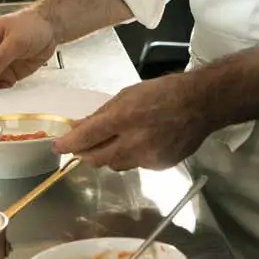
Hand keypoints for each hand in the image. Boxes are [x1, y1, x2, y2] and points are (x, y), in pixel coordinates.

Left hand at [53, 72, 211, 170]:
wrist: (201, 104)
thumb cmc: (163, 92)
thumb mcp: (128, 94)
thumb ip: (102, 114)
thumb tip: (79, 127)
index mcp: (124, 117)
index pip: (87, 137)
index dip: (69, 144)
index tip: (58, 147)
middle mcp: (134, 142)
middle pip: (97, 159)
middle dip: (85, 154)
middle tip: (81, 147)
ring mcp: (148, 157)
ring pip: (115, 165)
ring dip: (108, 156)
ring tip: (112, 142)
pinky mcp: (159, 166)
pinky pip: (135, 165)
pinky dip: (130, 157)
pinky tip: (138, 144)